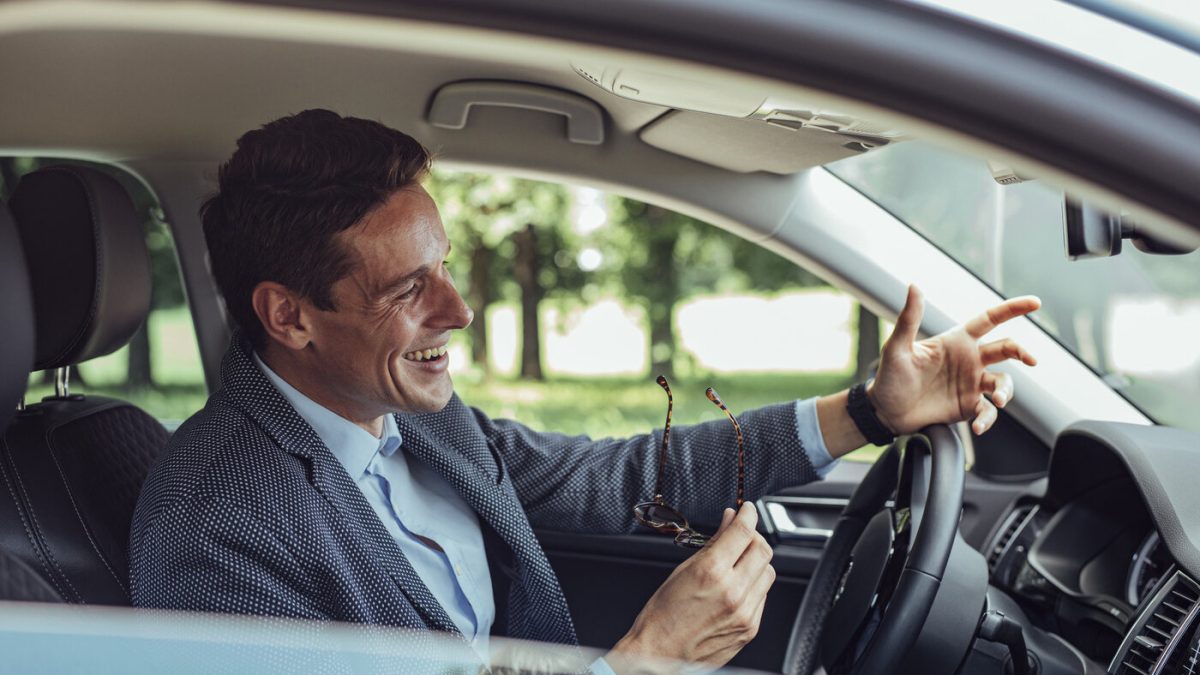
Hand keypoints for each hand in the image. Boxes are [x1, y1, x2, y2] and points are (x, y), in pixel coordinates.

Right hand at [607, 502, 774, 670]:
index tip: (748, 509)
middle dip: (754, 536)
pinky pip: (763, 596)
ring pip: (768, 572)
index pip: (743, 531)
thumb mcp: (682, 570)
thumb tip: (729, 522)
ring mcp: (745, 613)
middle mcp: (733, 592)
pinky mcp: (750, 628)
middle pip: (763, 549)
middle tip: (742, 533)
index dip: (749, 514)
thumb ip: (712, 544)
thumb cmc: (662, 615)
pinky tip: (737, 585)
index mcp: (711, 572)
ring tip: (738, 561)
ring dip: (757, 561)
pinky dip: (754, 585)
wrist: (660, 655)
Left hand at [870, 285, 1040, 435]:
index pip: (990, 319)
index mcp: (956, 341)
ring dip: (1005, 391)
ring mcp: (971, 384)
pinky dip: (988, 419)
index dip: (1012, 309)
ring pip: (1003, 383)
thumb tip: (914, 286)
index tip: (1035, 303)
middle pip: (1006, 349)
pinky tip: (978, 426)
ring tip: (997, 400)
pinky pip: (988, 412)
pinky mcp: (968, 407)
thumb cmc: (889, 376)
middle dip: (1021, 352)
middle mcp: (969, 360)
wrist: (885, 411)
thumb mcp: (897, 347)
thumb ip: (909, 318)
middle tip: (1031, 360)